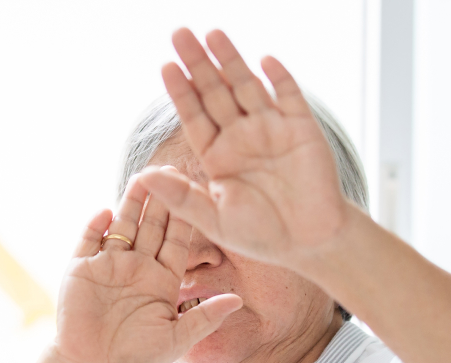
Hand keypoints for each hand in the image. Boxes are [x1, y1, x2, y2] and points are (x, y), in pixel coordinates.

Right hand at [53, 173, 241, 362]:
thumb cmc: (133, 360)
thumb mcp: (176, 340)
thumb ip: (204, 317)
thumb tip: (238, 301)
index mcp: (162, 280)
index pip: (177, 241)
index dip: (186, 218)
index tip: (198, 191)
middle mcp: (137, 268)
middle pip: (151, 226)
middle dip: (161, 199)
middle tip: (171, 170)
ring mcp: (108, 266)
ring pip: (122, 226)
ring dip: (131, 203)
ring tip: (142, 178)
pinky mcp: (81, 269)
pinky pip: (89, 240)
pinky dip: (96, 225)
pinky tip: (106, 212)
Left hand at [139, 29, 348, 268]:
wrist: (308, 241)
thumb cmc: (260, 233)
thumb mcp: (213, 219)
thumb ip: (179, 196)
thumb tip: (143, 176)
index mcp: (218, 157)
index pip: (194, 116)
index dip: (181, 92)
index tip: (165, 66)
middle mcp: (241, 138)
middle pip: (215, 93)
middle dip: (197, 64)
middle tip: (179, 33)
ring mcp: (271, 129)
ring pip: (246, 87)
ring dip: (230, 60)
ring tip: (212, 33)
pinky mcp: (301, 129)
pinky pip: (289, 96)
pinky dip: (278, 77)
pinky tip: (264, 59)